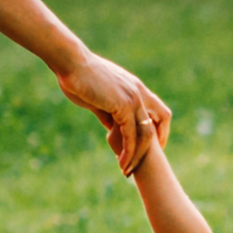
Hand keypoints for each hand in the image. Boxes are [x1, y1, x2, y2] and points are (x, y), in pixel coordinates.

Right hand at [55, 50, 171, 176]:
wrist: (71, 63)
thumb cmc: (78, 77)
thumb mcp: (98, 98)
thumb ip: (108, 113)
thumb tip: (111, 128)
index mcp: (135, 87)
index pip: (158, 110)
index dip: (158, 128)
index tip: (151, 145)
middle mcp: (139, 92)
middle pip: (161, 120)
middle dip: (156, 144)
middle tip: (145, 162)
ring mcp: (133, 98)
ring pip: (146, 133)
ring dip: (138, 154)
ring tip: (127, 170)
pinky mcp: (123, 106)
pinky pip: (131, 135)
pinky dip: (128, 151)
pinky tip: (121, 162)